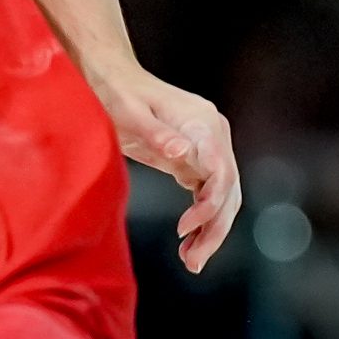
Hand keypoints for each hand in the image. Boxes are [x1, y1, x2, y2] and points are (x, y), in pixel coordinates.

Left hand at [88, 59, 241, 273]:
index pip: (220, 172)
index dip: (209, 205)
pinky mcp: (195, 158)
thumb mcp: (129, 113)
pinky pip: (207, 194)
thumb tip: (184, 154)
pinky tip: (188, 242)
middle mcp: (214, 134)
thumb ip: (157, 134)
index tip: (185, 229)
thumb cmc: (116, 92)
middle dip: (214, 229)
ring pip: (222, 197)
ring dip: (211, 230)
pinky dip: (201, 220)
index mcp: (203, 123)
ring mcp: (207, 147)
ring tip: (191, 261)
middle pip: (228, 190)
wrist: (111, 76)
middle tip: (192, 263)